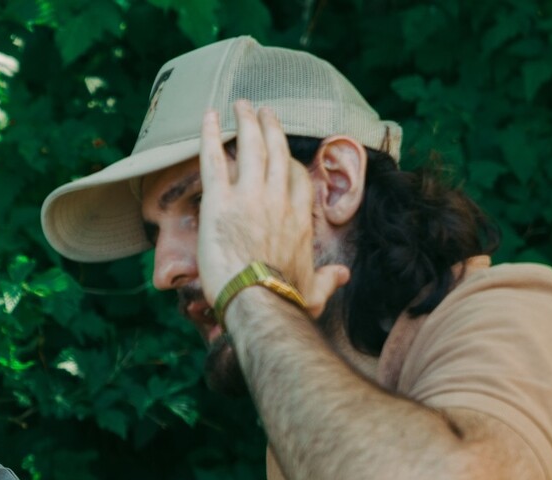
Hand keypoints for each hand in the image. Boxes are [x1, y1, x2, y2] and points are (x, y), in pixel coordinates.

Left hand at [197, 101, 349, 320]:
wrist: (260, 303)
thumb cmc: (286, 301)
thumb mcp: (315, 291)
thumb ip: (329, 280)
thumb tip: (343, 276)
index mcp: (299, 219)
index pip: (298, 180)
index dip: (290, 163)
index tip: (283, 154)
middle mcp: (278, 200)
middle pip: (276, 153)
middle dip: (270, 128)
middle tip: (264, 111)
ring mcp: (250, 197)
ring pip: (250, 147)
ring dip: (245, 122)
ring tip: (241, 104)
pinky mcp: (220, 202)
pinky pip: (213, 159)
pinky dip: (209, 135)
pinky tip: (208, 116)